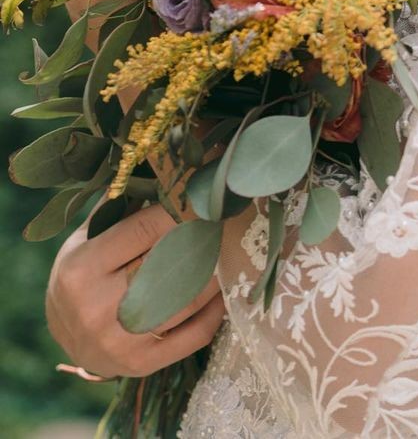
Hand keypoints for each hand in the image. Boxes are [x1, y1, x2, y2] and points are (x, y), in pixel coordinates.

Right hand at [47, 203, 224, 378]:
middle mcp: (96, 308)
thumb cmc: (81, 275)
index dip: (181, 210)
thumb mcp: (86, 238)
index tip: (205, 197)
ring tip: (233, 250)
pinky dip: (216, 310)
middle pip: (169, 266)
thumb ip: (120, 209)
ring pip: (187, 300)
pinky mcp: (139, 365)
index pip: (144, 229)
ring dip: (217, 273)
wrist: (65, 336)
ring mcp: (118, 342)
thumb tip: (164, 170)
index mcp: (82, 268)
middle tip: (228, 220)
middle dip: (204, 240)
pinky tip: (225, 290)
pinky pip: (193, 335)